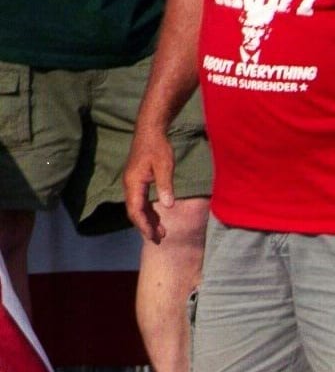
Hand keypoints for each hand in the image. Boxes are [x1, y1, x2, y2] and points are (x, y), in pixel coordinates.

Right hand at [120, 126, 175, 242]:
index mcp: (133, 182)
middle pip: (134, 211)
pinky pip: (140, 200)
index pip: (135, 209)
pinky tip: (158, 218)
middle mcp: (129, 184)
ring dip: (148, 220)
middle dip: (145, 226)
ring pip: (137, 207)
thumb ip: (165, 185)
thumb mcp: (165, 166)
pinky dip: (148, 211)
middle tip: (159, 240)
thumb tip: (167, 205)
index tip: (153, 236)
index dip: (143, 224)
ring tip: (162, 233)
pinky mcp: (137, 180)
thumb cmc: (158, 147)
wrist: (150, 131)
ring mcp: (132, 182)